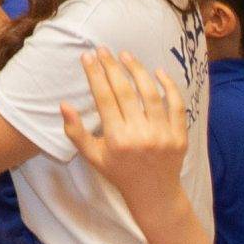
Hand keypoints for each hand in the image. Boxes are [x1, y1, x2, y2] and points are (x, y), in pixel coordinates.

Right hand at [58, 50, 189, 223]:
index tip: (88, 57)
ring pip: (151, 93)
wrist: (154, 194)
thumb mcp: (92, 157)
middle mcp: (140, 135)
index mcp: (117, 139)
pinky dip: (169, 86)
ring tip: (126, 55)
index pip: (104, 98)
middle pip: (125, 91)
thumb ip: (76, 132)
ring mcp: (162, 134)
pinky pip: (176, 105)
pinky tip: (158, 71)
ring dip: (138, 70)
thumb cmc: (119, 172)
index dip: (95, 74)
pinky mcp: (180, 136)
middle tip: (103, 49)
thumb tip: (63, 104)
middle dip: (112, 66)